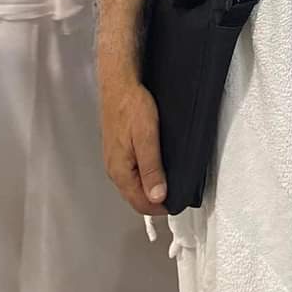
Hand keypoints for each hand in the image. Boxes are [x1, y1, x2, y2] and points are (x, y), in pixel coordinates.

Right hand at [100, 77, 168, 214]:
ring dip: (150, 188)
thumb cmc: (132, 106)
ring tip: (170, 182)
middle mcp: (114, 169)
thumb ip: (151, 168)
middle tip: (177, 194)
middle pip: (135, 196)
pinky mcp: (117, 148)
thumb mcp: (147, 137)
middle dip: (155, 200)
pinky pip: (131, 171)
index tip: (178, 203)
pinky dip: (144, 175)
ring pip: (133, 184)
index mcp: (119, 171)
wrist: (118, 83)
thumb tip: (157, 197)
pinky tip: (156, 167)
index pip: (139, 203)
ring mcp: (114, 159)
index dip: (160, 208)